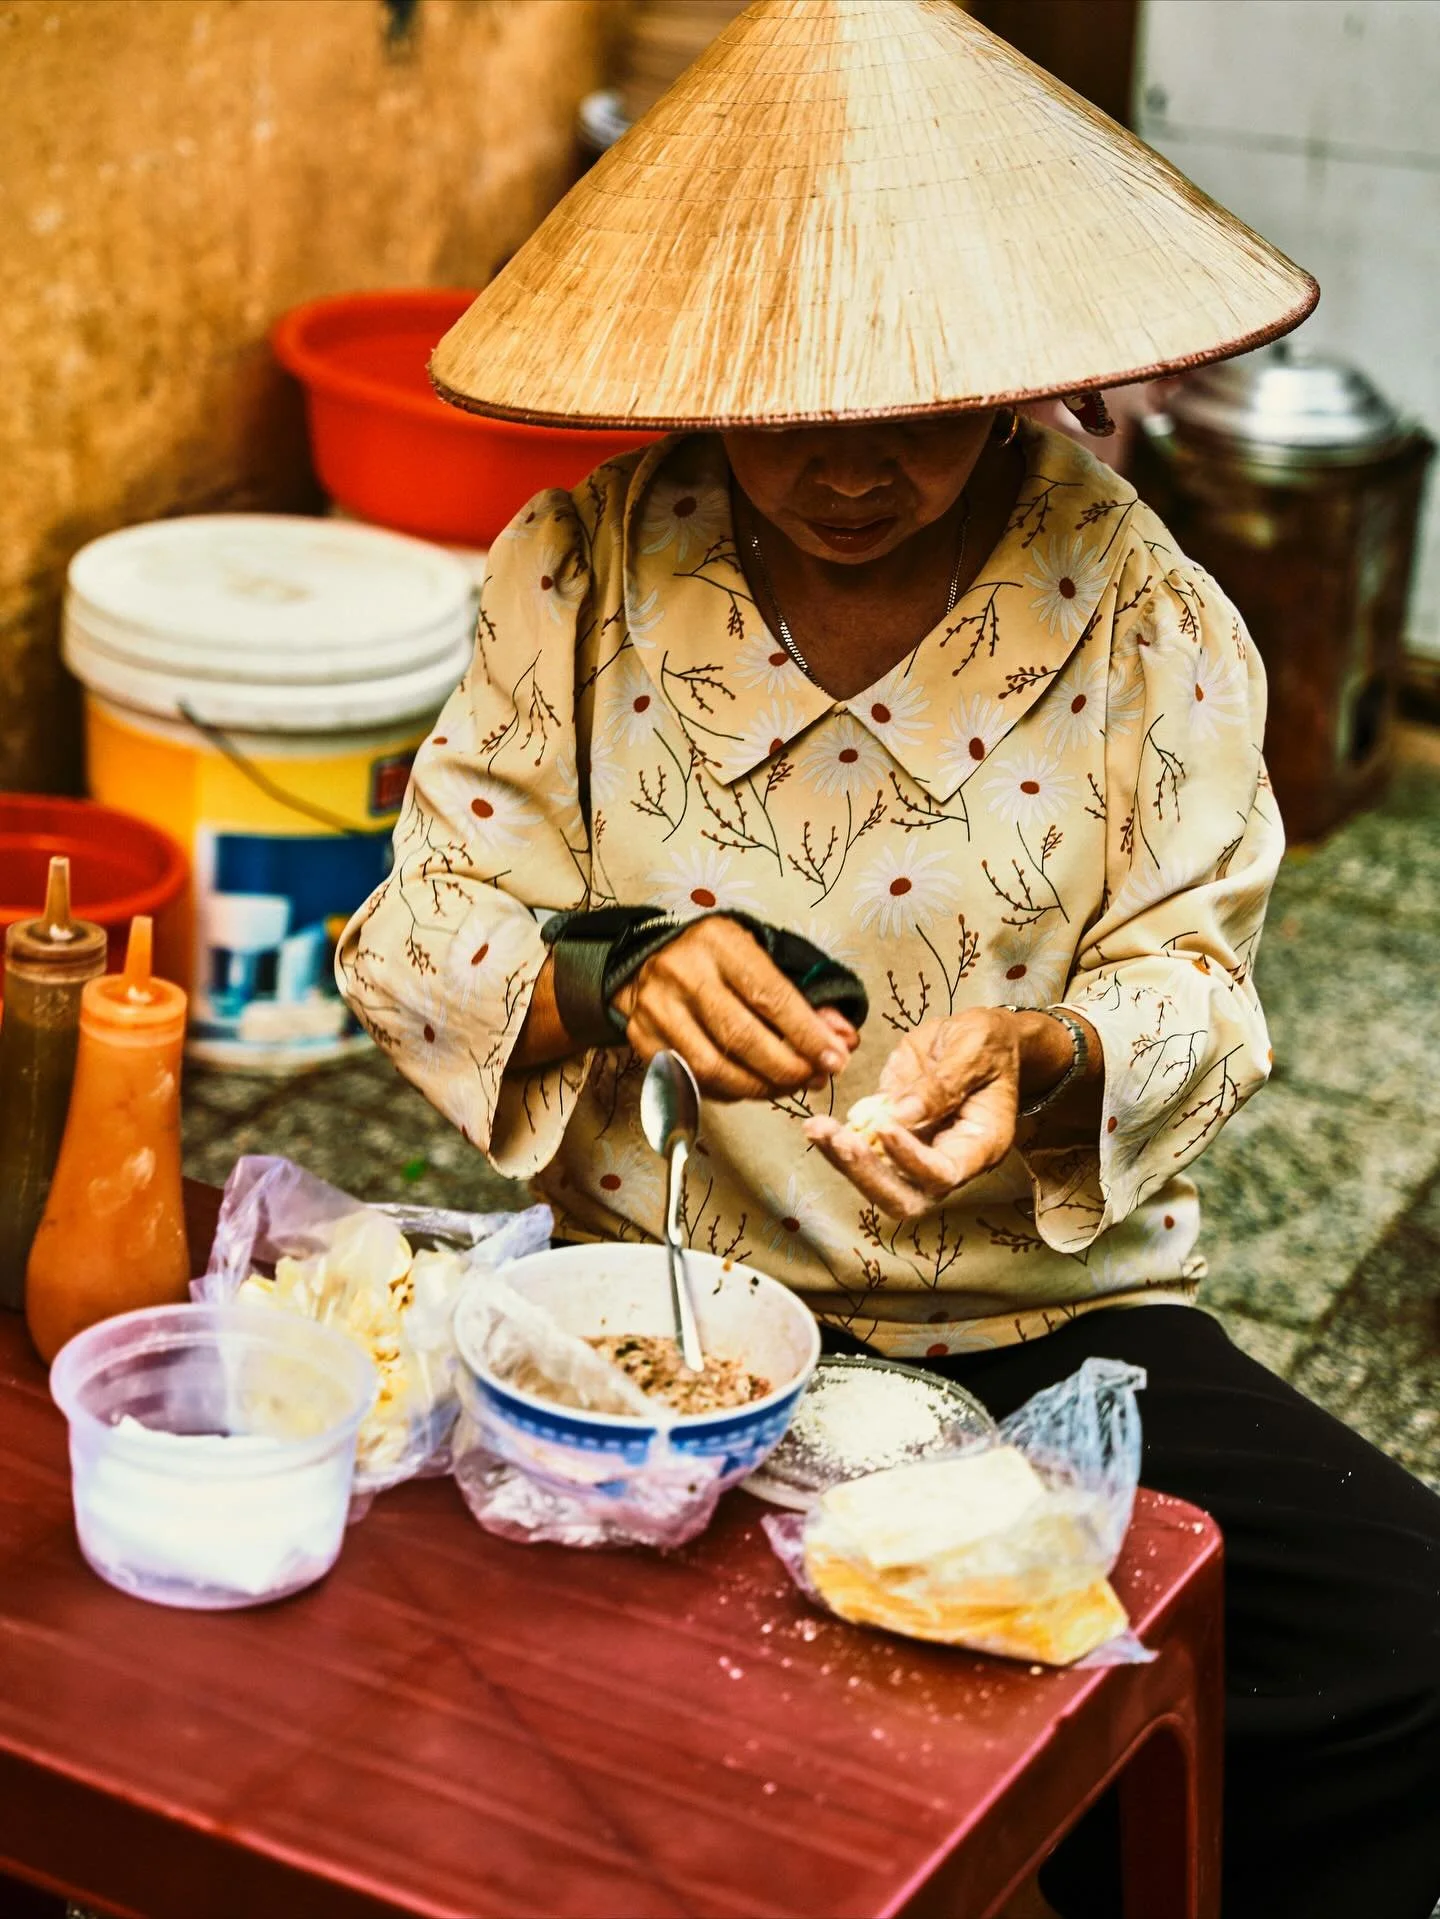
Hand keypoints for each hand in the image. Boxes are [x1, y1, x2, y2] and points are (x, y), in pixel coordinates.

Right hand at [612, 917, 858, 1100]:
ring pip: (714, 1067)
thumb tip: (843, 1040)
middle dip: (787, 1067)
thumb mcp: (761, 958)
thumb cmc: (717, 960)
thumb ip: (805, 998)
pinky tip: (753, 1085)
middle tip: (815, 1079)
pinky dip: (730, 1092)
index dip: (806, 1034)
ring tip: (788, 1086)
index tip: (835, 1059)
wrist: (646, 960)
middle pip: (741, 1036)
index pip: (769, 995)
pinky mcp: (642, 1039)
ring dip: (760, 1087)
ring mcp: (656, 1009)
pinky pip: (692, 1081)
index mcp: (719, 943)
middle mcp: (682, 973)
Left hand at [804, 1008, 1032, 1219]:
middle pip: (906, 1198)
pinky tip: (818, 1127)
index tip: (883, 1126)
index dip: (910, 1159)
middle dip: (867, 1175)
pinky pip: (864, 1154)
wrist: (979, 1040)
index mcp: (982, 1145)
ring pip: (878, 1182)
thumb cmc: (988, 1043)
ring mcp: (919, 1154)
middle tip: (839, 1141)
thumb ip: (942, 1083)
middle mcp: (950, 1160)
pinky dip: (837, 1144)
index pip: (943, 1173)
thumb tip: (902, 1114)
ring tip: (817, 1129)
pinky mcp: (893, 1139)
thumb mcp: (974, 1049)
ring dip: (844, 1160)